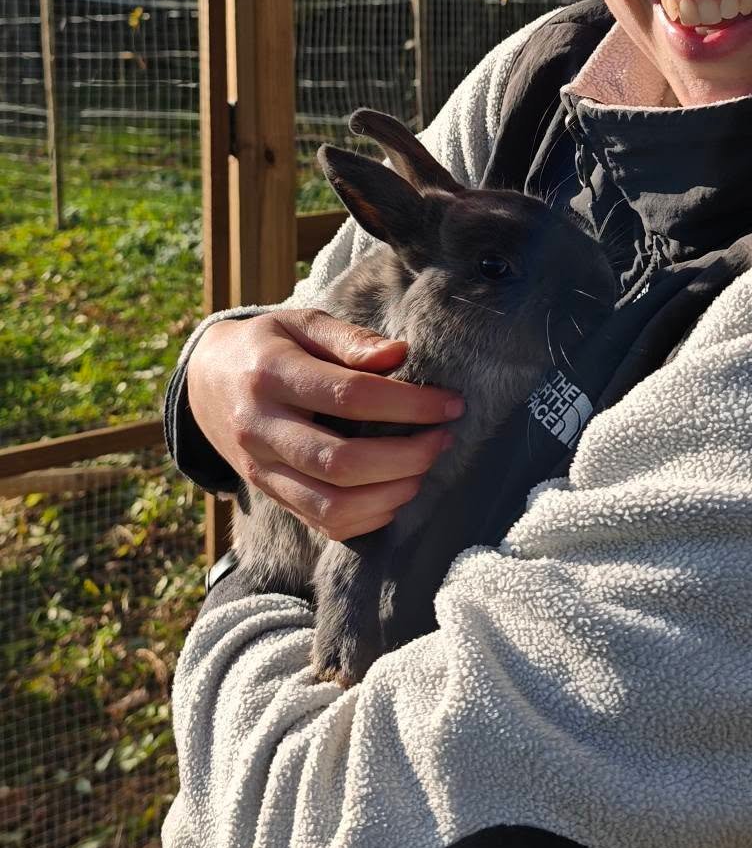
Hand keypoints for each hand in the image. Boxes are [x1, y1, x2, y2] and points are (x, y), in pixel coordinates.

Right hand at [186, 308, 464, 540]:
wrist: (205, 383)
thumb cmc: (267, 346)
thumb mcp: (301, 323)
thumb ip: (349, 339)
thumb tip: (400, 354)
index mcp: (270, 375)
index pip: (350, 397)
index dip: (409, 404)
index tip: (450, 404)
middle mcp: (260, 428)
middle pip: (341, 462)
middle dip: (407, 456)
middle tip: (442, 439)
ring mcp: (262, 470)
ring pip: (332, 505)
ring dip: (391, 494)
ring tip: (422, 469)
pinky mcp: (271, 496)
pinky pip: (324, 524)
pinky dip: (369, 518)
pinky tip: (394, 493)